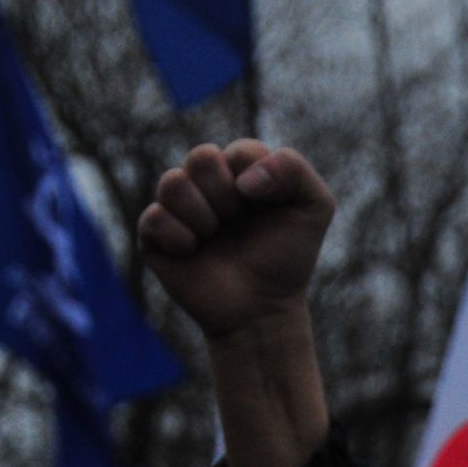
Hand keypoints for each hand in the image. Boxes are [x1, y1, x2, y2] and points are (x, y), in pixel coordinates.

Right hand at [138, 140, 334, 340]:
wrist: (261, 312)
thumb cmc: (286, 260)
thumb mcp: (314, 206)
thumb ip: (293, 167)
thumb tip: (241, 179)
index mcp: (240, 172)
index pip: (239, 153)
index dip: (254, 183)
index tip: (263, 210)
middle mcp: (206, 185)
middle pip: (201, 158)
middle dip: (226, 197)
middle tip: (236, 224)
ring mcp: (179, 210)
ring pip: (172, 183)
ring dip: (202, 216)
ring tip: (213, 239)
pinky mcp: (155, 237)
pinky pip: (153, 218)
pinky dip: (179, 239)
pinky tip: (193, 254)